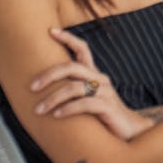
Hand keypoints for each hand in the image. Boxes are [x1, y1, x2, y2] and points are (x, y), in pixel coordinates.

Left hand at [30, 28, 151, 140]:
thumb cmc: (104, 116)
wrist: (130, 132)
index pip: (82, 49)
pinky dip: (68, 109)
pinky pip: (85, 104)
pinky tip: (57, 116)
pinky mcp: (108, 107)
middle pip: (72, 67)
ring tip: (39, 110)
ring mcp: (105, 92)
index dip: (68, 38)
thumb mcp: (88, 99)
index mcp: (94, 75)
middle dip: (49, 75)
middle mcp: (100, 79)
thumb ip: (73, 92)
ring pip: (74, 88)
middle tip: (32, 87)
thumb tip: (43, 90)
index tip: (51, 31)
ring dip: (53, 99)